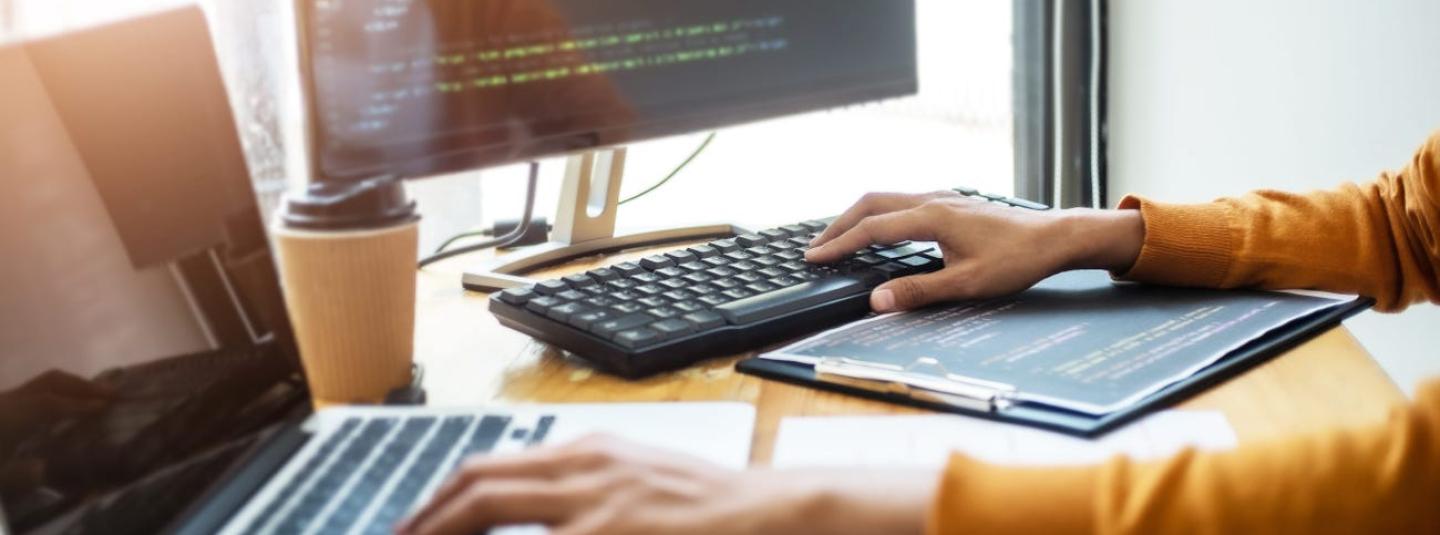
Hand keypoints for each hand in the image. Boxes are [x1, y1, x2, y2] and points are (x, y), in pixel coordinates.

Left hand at [399, 435, 937, 534]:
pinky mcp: (612, 530)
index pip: (491, 467)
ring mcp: (597, 502)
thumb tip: (526, 510)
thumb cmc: (707, 508)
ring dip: (447, 525)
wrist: (772, 514)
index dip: (441, 499)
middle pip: (478, 482)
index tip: (416, 525)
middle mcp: (585, 467)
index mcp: (587, 453)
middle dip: (427, 517)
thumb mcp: (636, 481)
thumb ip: (581, 491)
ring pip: (493, 503)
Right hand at [806, 191, 1144, 310]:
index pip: (872, 228)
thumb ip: (917, 291)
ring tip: (840, 238)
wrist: (1055, 237)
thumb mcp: (966, 284)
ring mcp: (943, 198)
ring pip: (887, 198)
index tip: (816, 258)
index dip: (840, 244)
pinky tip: (881, 231)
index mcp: (931, 217)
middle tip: (817, 247)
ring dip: (859, 216)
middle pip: (871, 202)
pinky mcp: (952, 203)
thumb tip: (876, 300)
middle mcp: (933, 200)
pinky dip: (880, 214)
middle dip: (840, 224)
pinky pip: (903, 202)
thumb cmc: (1016, 259)